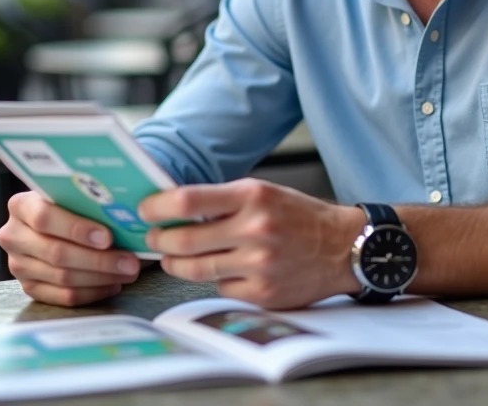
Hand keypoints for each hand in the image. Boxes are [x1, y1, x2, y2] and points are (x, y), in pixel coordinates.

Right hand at [0, 192, 142, 306]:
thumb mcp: (73, 196)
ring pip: (62, 277)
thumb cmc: (71, 206)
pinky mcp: (29, 288)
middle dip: (98, 259)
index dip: (77, 229)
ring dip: (100, 277)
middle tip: (129, 262)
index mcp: (21, 206)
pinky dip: (92, 292)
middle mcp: (13, 236)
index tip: (108, 237)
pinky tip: (112, 284)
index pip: (45, 218)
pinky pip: (63, 297)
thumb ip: (89, 203)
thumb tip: (126, 217)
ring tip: (127, 272)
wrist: (53, 224)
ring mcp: (18, 265)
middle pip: (56, 252)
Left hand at [139, 179, 362, 308]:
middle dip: (160, 240)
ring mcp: (259, 265)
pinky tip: (224, 270)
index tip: (145, 210)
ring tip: (172, 257)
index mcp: (253, 196)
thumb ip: (222, 201)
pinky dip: (216, 280)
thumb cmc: (298, 216)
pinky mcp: (263, 294)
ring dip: (176, 263)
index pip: (188, 200)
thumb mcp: (263, 192)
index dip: (157, 207)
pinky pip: (221, 288)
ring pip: (196, 269)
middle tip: (154, 237)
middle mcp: (255, 229)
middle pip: (184, 240)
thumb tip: (173, 208)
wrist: (343, 247)